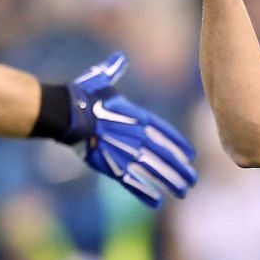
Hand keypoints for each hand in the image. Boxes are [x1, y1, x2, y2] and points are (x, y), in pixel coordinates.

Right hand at [66, 54, 196, 207]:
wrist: (66, 113)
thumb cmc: (83, 94)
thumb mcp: (101, 79)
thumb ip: (114, 71)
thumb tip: (119, 58)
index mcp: (138, 117)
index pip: (166, 134)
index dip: (179, 146)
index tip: (191, 156)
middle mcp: (136, 137)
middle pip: (165, 156)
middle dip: (180, 169)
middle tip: (193, 181)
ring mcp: (125, 152)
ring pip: (153, 172)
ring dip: (169, 183)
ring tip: (182, 192)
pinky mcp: (110, 166)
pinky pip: (131, 182)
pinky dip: (144, 193)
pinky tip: (158, 201)